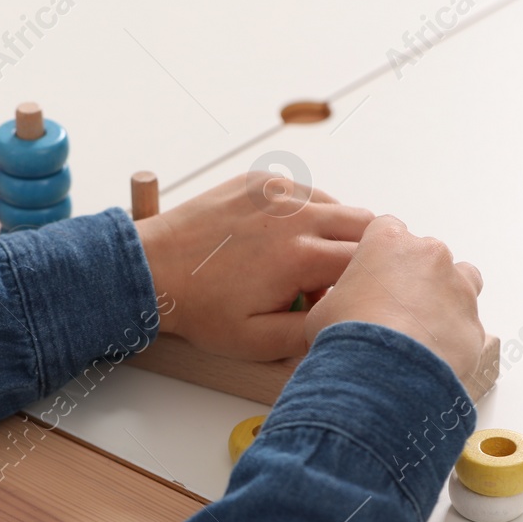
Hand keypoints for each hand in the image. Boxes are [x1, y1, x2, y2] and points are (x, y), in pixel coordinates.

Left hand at [136, 172, 373, 360]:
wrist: (152, 270)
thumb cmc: (200, 309)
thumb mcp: (256, 341)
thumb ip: (311, 334)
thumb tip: (349, 324)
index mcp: (300, 257)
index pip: (370, 262)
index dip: (370, 283)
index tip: (356, 298)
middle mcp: (296, 215)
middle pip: (368, 225)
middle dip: (365, 254)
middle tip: (340, 281)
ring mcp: (279, 192)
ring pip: (340, 206)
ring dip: (338, 234)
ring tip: (305, 264)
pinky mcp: (262, 180)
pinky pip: (308, 193)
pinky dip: (310, 216)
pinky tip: (283, 242)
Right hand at [303, 214, 495, 396]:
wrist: (380, 372)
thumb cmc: (346, 336)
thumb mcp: (322, 311)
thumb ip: (339, 299)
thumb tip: (339, 312)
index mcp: (388, 242)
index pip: (387, 229)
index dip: (379, 254)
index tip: (373, 275)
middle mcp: (429, 255)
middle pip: (426, 255)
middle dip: (414, 277)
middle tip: (392, 310)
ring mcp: (458, 287)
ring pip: (461, 281)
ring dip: (445, 297)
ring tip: (421, 328)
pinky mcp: (473, 323)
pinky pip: (465, 325)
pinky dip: (452, 337)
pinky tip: (430, 356)